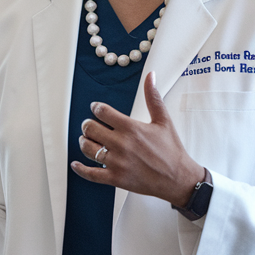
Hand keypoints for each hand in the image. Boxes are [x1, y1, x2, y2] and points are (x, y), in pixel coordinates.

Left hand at [72, 73, 202, 206]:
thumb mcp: (163, 120)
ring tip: (87, 140)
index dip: (96, 108)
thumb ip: (153, 97)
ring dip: (83, 142)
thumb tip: (150, 76)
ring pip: (88, 149)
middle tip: (90, 125)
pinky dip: (80, 169)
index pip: (102, 112)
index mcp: (131, 128)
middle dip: (88, 125)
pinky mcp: (116, 178)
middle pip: (90, 129)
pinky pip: (91, 174)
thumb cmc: (172, 150)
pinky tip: (76, 164)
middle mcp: (121, 144)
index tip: (96, 108)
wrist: (178, 178)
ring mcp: (117, 162)